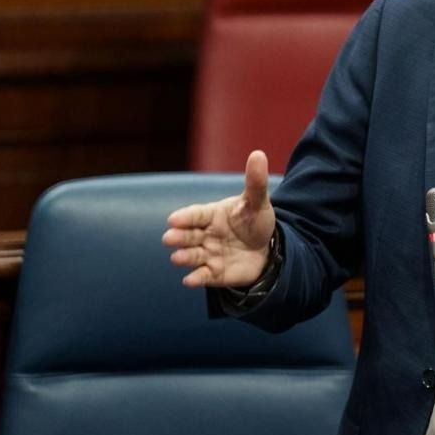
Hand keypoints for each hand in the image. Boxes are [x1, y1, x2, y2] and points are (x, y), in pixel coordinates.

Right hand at [163, 150, 275, 287]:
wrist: (266, 250)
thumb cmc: (255, 222)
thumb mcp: (257, 202)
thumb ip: (255, 182)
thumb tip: (258, 154)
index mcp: (211, 214)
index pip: (196, 214)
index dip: (186, 217)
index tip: (174, 219)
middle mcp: (205, 234)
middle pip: (188, 235)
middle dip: (178, 237)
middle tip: (168, 238)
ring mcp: (208, 254)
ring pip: (192, 255)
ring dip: (184, 257)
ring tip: (177, 258)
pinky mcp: (214, 273)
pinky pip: (203, 276)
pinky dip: (196, 278)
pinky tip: (189, 280)